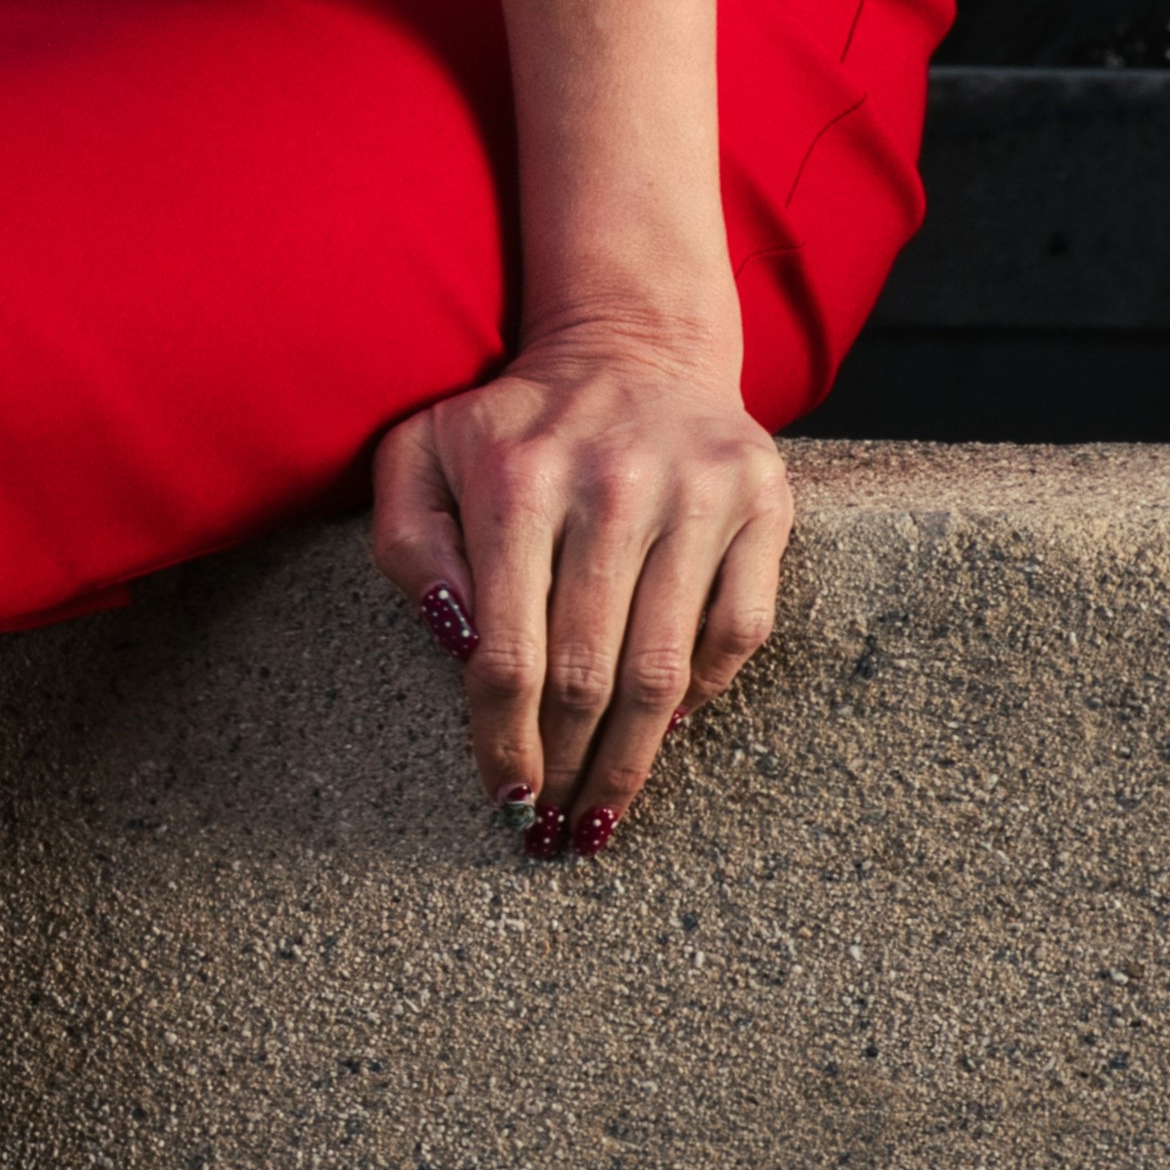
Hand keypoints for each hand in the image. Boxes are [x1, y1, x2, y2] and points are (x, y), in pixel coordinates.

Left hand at [369, 328, 788, 857]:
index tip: (503, 796)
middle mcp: (611, 486)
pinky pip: (740, 630)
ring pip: (666, 668)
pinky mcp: (761, 501)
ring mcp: (696, 493)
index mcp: (518, 481)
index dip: (502, 741)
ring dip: (634, 759)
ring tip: (605, 809)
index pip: (507, 653)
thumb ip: (407, 544)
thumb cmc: (515, 424)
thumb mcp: (423, 456)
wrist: (634, 342)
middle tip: (551, 827)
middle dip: (564, 767)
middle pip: (587, 675)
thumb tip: (454, 641)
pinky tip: (673, 725)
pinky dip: (707, 692)